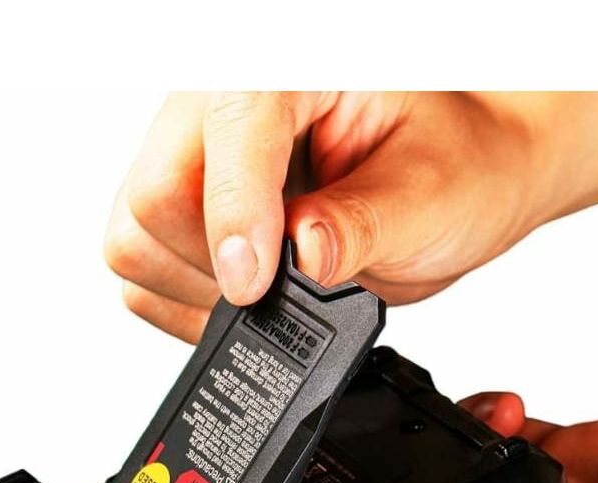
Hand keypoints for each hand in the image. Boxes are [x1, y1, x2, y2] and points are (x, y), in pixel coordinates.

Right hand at [105, 91, 597, 340]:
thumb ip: (361, 226)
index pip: (227, 132)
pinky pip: (142, 270)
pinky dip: (187, 302)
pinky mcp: (181, 205)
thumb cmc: (458, 161)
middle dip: (216, 264)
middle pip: (154, 196)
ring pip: (134, 238)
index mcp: (291, 64)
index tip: (255, 285)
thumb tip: (298, 259)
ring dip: (199, 288)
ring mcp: (196, 153)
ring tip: (277, 285)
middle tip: (285, 285)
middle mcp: (226, 99)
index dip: (233, 217)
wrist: (463, 176)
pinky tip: (252, 291)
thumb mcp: (432, 193)